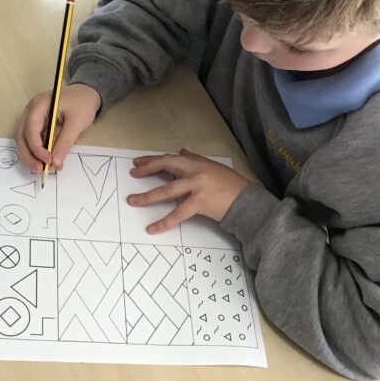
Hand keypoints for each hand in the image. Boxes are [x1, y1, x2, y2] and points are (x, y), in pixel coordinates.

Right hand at [15, 84, 101, 173]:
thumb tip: (55, 163)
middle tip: (39, 170)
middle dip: (29, 154)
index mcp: (40, 104)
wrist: (87, 93)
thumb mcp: (77, 123)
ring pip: (24, 139)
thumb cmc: (83, 103)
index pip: (31, 128)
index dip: (37, 148)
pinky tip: (44, 161)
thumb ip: (65, 143)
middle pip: (22, 135)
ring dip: (31, 155)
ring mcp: (32, 116)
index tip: (48, 160)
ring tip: (41, 168)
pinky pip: (32, 139)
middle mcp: (31, 110)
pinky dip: (37, 151)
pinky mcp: (37, 123)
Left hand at [127, 149, 249, 233]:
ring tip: (133, 200)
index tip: (139, 163)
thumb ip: (196, 160)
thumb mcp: (213, 167)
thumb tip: (182, 152)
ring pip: (167, 190)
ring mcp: (197, 185)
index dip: (153, 159)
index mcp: (198, 162)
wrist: (247, 201)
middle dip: (148, 168)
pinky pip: (178, 214)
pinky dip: (164, 222)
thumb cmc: (231, 185)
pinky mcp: (200, 202)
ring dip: (148, 196)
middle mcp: (196, 170)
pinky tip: (153, 228)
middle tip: (133, 174)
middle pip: (167, 164)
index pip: (171, 157)